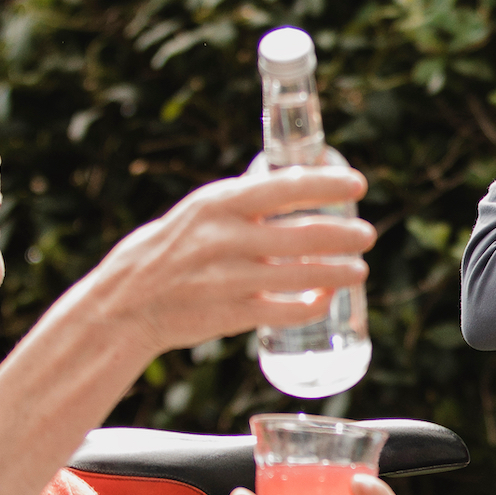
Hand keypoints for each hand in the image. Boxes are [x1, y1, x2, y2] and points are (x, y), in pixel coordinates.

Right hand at [70, 167, 372, 366]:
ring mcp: (228, 278)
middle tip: (368, 234)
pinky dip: (311, 305)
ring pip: (300, 274)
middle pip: (303, 233)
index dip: (328, 185)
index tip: (359, 185)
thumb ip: (247, 200)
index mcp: (220, 204)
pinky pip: (284, 310)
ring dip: (339, 272)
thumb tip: (303, 180)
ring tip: (360, 270)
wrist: (128, 300)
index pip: (285, 186)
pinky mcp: (231, 314)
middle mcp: (225, 238)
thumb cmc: (176, 247)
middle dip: (345, 234)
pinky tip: (326, 300)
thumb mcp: (203, 210)